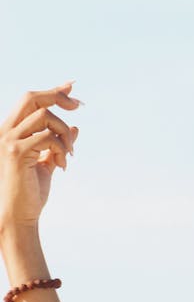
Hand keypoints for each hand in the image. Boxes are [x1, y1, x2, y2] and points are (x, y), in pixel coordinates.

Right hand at [0, 84, 80, 233]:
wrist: (18, 215)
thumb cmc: (30, 193)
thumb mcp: (47, 164)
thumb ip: (58, 145)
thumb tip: (76, 128)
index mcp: (11, 131)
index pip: (30, 101)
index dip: (52, 91)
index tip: (72, 86)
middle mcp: (6, 130)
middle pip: (32, 97)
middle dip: (57, 97)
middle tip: (78, 107)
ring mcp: (8, 139)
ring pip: (45, 117)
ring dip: (64, 133)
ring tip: (69, 155)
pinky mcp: (15, 151)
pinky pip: (47, 137)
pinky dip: (61, 149)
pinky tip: (62, 166)